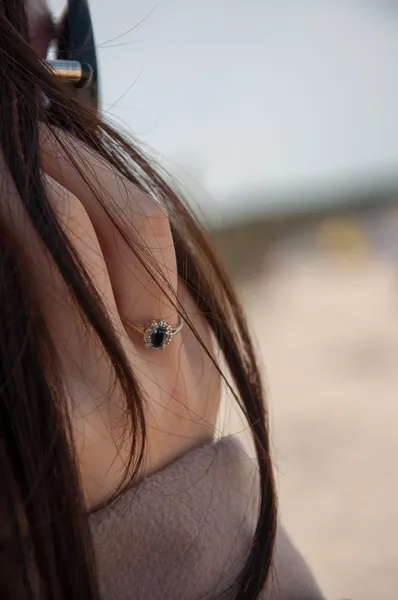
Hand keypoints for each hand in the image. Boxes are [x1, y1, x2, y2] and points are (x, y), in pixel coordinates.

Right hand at [1, 125, 219, 506]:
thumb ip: (19, 315)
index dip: (17, 185)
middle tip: (21, 153)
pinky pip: (167, 261)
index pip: (54, 238)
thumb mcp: (14, 415)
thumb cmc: (41, 481)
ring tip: (54, 170)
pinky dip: (124, 224)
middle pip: (119, 215)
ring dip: (98, 181)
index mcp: (75, 404)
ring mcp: (191, 363)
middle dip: (60, 162)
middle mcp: (147, 378)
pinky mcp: (210, 354)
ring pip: (153, 228)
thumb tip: (17, 227)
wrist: (135, 529)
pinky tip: (94, 217)